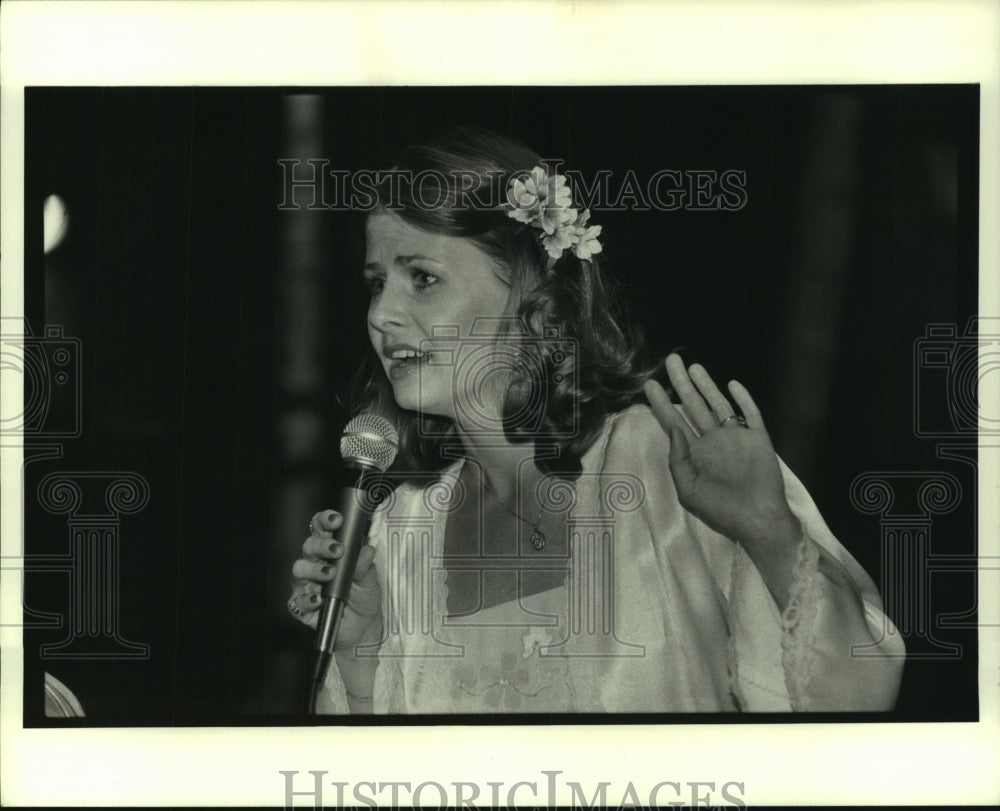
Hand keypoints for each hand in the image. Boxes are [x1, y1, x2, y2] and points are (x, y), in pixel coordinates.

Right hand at [288, 510, 381, 648]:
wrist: (364, 628)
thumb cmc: (363, 597)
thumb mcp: (369, 579)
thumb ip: (364, 564)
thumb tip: (366, 549)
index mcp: (329, 552)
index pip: (321, 530)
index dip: (325, 521)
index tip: (336, 520)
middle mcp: (314, 565)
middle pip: (308, 547)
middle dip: (321, 545)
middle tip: (337, 550)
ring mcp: (306, 586)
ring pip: (298, 570)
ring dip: (314, 569)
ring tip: (330, 573)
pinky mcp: (303, 608)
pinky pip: (297, 602)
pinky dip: (307, 600)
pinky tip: (318, 599)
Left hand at [643, 354, 798, 551]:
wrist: (758, 521)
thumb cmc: (721, 511)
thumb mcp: (688, 490)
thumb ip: (678, 459)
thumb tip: (673, 429)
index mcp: (694, 454)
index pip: (674, 422)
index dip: (661, 403)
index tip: (649, 384)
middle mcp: (713, 442)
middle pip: (694, 405)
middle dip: (682, 383)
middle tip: (671, 360)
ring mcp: (736, 439)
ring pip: (719, 405)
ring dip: (707, 385)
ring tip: (693, 367)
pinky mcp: (758, 439)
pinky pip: (751, 414)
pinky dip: (743, 399)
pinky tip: (732, 385)